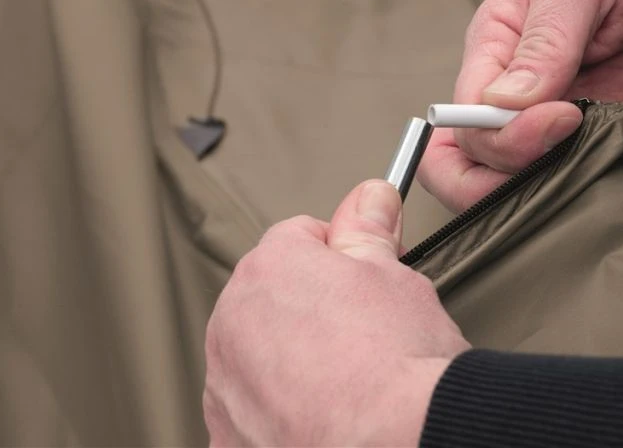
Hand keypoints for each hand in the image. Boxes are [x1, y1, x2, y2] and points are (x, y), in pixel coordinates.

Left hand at [203, 180, 470, 445]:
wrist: (395, 440)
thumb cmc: (398, 362)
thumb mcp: (393, 274)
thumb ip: (368, 229)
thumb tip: (369, 198)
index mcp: (269, 268)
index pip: (301, 239)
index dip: (347, 256)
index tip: (373, 275)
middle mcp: (232, 323)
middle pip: (273, 297)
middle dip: (314, 307)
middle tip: (366, 330)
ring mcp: (224, 387)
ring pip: (258, 356)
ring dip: (292, 360)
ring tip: (348, 378)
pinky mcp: (228, 440)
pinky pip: (249, 413)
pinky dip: (277, 413)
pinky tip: (321, 415)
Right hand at [420, 0, 622, 211]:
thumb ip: (544, 42)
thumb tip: (502, 105)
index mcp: (495, 50)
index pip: (462, 121)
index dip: (499, 137)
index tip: (562, 116)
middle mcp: (519, 93)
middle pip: (474, 165)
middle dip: (502, 179)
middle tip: (560, 157)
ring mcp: (562, 120)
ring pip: (525, 183)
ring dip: (550, 186)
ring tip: (596, 154)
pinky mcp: (606, 137)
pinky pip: (584, 180)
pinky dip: (595, 186)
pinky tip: (620, 161)